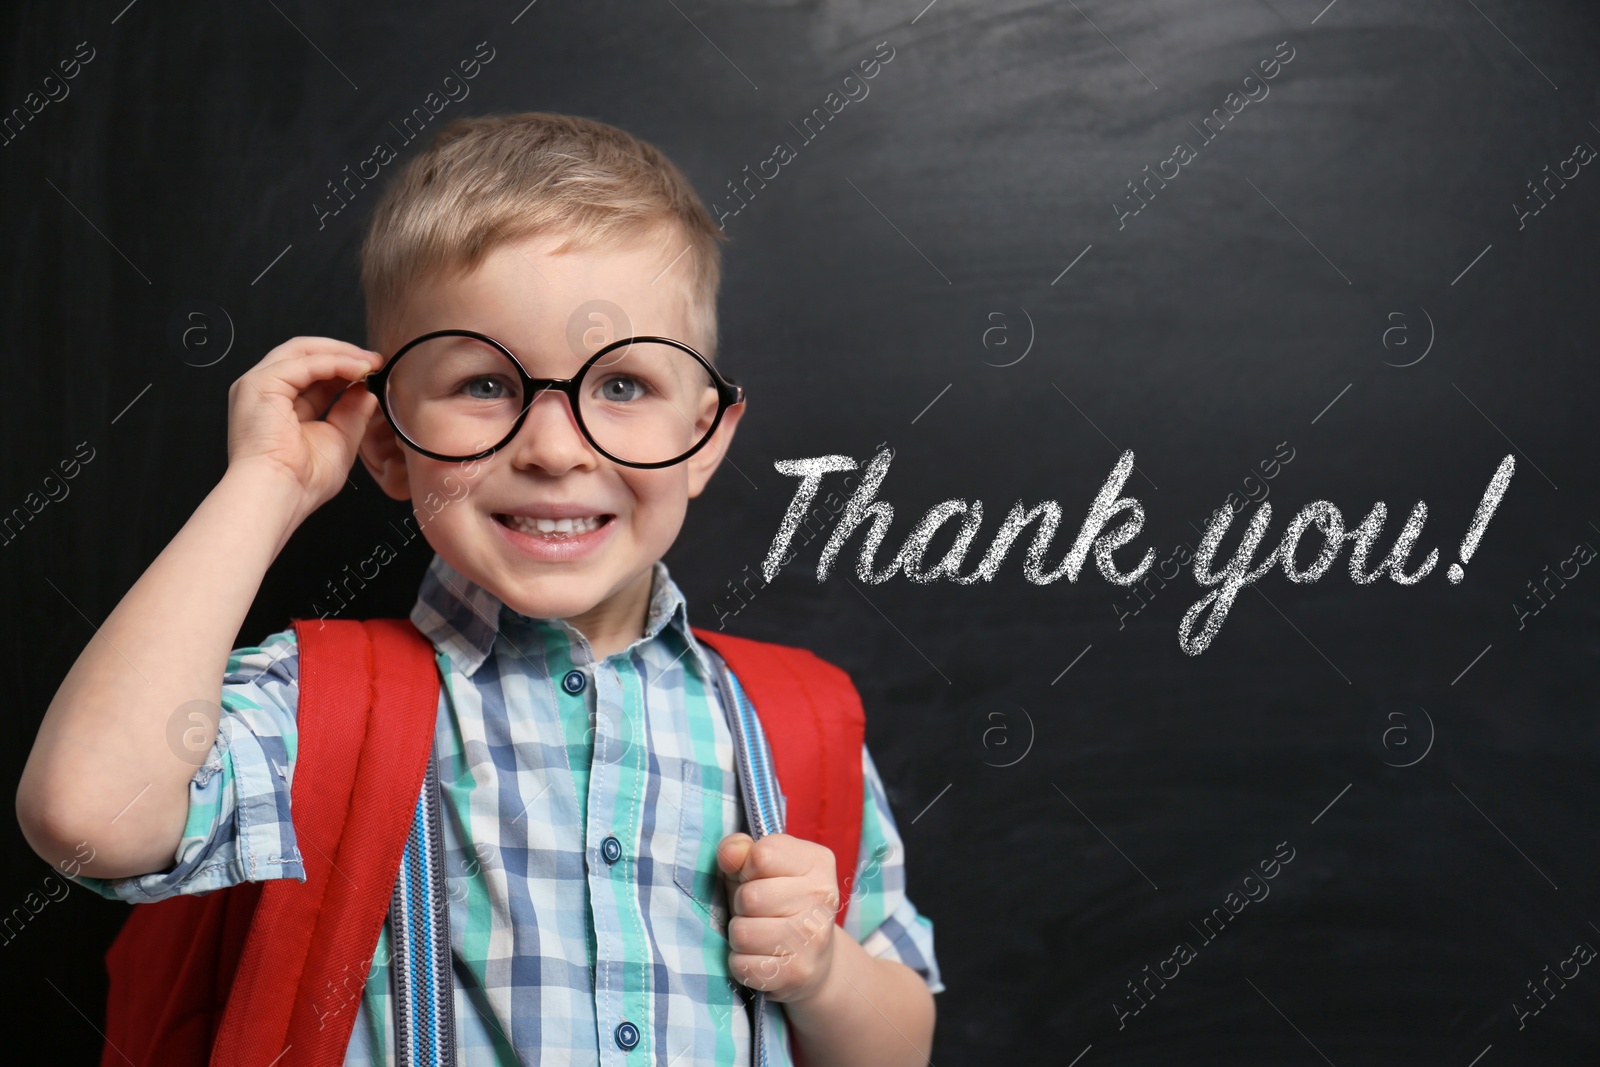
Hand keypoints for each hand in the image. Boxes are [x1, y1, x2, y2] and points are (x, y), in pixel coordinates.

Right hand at [226, 336, 382, 516]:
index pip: (313, 374)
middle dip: (343, 353)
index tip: (373, 370)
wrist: (279, 494)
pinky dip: (334, 362)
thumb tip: (367, 392)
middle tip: (374, 360)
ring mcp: (259, 385)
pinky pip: (304, 362)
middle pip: (305, 354)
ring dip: (341, 353)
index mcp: (279, 406)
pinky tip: (358, 369)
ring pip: (302, 351)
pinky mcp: (261, 384)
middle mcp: (266, 392)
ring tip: (370, 363)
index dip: (344, 368)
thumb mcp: (339, 439)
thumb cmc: (301, 480)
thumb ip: (352, 413)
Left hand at [717, 832, 841, 1002]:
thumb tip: (728, 853)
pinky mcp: (798, 973)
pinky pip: (743, 965)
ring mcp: (814, 938)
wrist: (816, 959)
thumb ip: (739, 850)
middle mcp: (823, 898)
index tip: (758, 878)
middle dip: (741, 905)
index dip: (747, 868)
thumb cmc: (778, 901)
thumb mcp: (759, 867)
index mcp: (818, 862)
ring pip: (742, 933)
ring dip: (740, 936)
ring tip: (758, 935)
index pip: (761, 855)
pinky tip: (761, 958)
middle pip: (749, 897)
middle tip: (758, 912)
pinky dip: (742, 963)